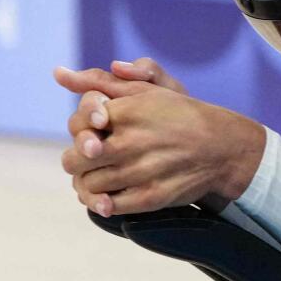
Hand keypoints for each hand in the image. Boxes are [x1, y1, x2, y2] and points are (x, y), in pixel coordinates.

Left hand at [53, 61, 264, 215]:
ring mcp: (140, 171)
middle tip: (88, 158)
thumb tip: (58, 74)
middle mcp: (131, 141)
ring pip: (89, 183)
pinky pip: (109, 206)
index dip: (81, 130)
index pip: (79, 124)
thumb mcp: (145, 89)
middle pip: (75, 158)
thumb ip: (100, 82)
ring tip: (100, 175)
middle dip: (77, 158)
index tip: (94, 131)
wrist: (222, 147)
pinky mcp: (150, 196)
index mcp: (128, 111)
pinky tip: (111, 195)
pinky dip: (103, 203)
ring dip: (88, 182)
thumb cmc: (180, 114)